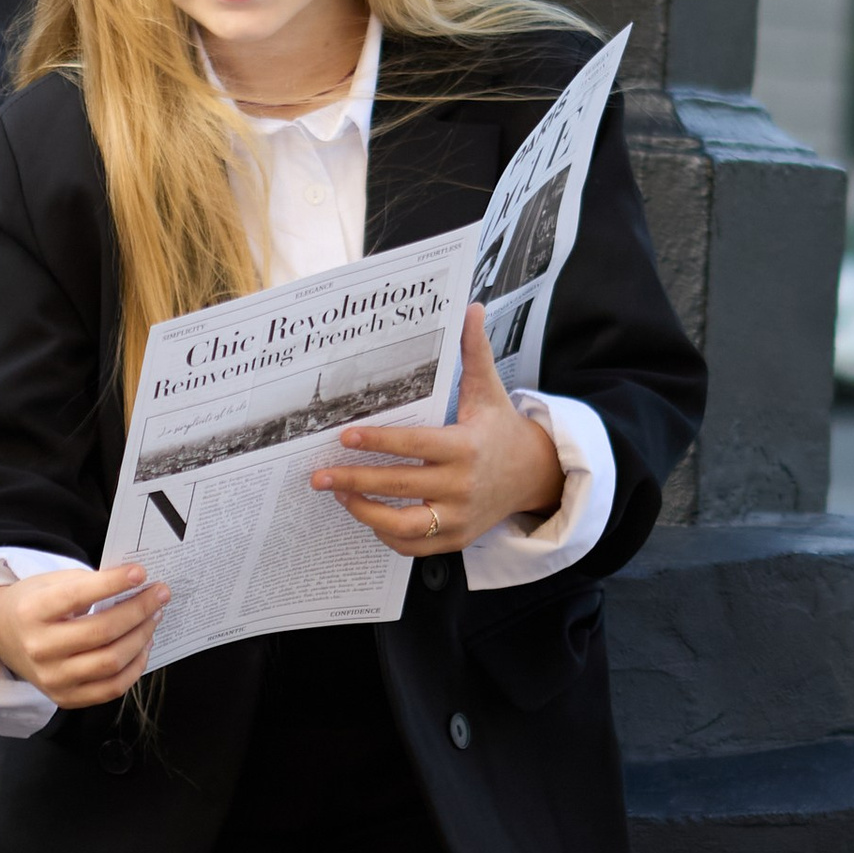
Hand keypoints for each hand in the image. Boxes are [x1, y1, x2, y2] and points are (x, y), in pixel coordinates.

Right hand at [0, 561, 165, 709]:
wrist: (0, 635)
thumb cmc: (33, 604)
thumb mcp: (50, 583)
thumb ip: (87, 584)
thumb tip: (135, 585)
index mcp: (31, 613)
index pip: (78, 596)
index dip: (112, 584)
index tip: (140, 573)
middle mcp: (39, 649)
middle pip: (102, 632)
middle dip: (139, 610)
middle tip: (159, 594)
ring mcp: (52, 678)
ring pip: (111, 663)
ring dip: (142, 637)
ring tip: (154, 618)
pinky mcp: (65, 698)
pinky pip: (111, 689)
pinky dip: (135, 667)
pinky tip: (143, 645)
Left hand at [308, 305, 563, 558]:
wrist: (534, 475)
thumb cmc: (500, 429)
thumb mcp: (489, 391)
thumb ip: (475, 351)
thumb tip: (471, 307)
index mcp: (466, 447)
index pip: (415, 445)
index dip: (379, 443)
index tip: (345, 437)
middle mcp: (462, 486)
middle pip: (400, 485)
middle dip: (355, 481)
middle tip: (320, 476)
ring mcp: (458, 517)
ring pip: (403, 524)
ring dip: (366, 513)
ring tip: (339, 497)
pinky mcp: (456, 539)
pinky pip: (413, 545)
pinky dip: (386, 535)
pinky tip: (366, 515)